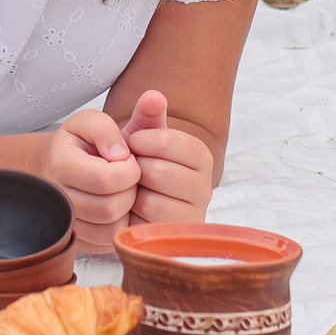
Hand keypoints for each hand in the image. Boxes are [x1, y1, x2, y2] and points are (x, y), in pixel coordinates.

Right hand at [37, 108, 143, 250]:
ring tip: (121, 190)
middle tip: (127, 175)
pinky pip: (107, 242)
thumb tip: (120, 154)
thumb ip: (104, 128)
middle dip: (130, 190)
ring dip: (126, 209)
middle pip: (109, 208)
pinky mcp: (77, 239)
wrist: (57, 165)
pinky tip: (117, 204)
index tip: (128, 159)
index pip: (105, 179)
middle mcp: (58, 198)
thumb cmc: (78, 143)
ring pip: (110, 229)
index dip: (129, 169)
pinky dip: (120, 224)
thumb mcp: (88, 122)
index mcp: (60, 164)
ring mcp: (66, 222)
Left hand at [122, 89, 214, 225]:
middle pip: (158, 172)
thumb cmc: (139, 164)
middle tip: (130, 170)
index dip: (142, 141)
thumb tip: (153, 95)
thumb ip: (147, 115)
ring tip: (133, 189)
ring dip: (133, 194)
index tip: (132, 144)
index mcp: (201, 156)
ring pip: (151, 200)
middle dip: (135, 170)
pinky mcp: (177, 238)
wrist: (130, 200)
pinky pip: (146, 224)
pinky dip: (134, 215)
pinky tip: (133, 209)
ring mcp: (193, 215)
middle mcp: (205, 187)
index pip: (169, 141)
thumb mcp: (141, 136)